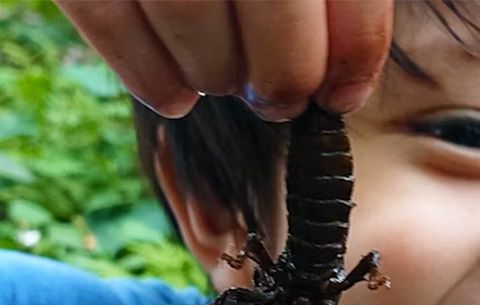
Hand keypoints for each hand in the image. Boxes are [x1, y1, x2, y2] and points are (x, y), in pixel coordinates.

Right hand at [55, 0, 392, 119]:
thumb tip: (346, 72)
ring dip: (216, 73)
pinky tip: (175, 97)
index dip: (354, 54)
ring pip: (188, 10)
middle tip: (281, 100)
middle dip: (285, 75)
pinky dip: (146, 72)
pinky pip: (106, 14)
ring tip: (223, 80)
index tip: (342, 95)